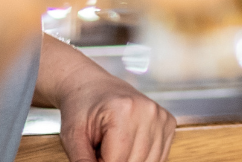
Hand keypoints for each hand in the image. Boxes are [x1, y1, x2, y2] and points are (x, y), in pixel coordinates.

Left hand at [40, 36, 174, 161]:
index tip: (93, 155)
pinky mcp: (169, 123)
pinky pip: (159, 156)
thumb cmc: (82, 109)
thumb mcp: (72, 136)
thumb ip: (82, 161)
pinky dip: (142, 159)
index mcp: (124, 110)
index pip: (117, 160)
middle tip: (100, 151)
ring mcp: (162, 117)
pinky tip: (128, 149)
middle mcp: (149, 111)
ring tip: (113, 148)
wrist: (95, 88)